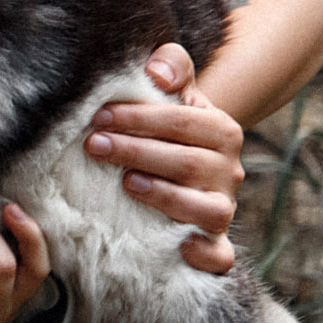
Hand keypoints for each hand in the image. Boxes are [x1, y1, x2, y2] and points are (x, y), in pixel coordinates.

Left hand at [88, 43, 243, 274]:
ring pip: (208, 209)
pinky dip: (204, 255)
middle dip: (137, 152)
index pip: (184, 121)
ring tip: (125, 182)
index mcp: (222, 130)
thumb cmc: (168, 126)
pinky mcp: (216, 243)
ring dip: (165, 196)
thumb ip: (171, 66)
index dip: (141, 118)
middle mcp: (229, 171)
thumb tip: (157, 73)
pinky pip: (220, 256)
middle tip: (93, 145)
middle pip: (188, 163)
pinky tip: (178, 246)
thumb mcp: (173, 92)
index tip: (99, 116)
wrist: (182, 166)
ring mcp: (223, 209)